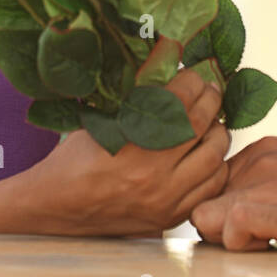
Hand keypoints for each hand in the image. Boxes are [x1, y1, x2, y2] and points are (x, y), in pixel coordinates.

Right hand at [26, 68, 230, 236]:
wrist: (60, 207)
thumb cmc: (75, 157)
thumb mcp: (99, 117)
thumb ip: (134, 94)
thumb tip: (163, 60)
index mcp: (131, 138)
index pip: (180, 98)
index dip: (192, 80)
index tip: (192, 74)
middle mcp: (153, 169)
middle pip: (201, 124)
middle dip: (211, 100)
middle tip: (210, 90)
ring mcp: (165, 196)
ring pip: (213, 157)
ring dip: (217, 133)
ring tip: (211, 121)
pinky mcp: (170, 215)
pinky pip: (211, 188)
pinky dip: (216, 167)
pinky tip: (207, 154)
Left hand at [190, 134, 276, 250]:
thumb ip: (256, 180)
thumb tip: (224, 205)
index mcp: (257, 152)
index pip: (206, 180)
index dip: (213, 205)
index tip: (233, 220)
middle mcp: (256, 162)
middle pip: (199, 198)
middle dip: (212, 223)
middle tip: (242, 235)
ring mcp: (267, 185)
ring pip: (205, 215)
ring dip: (223, 235)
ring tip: (255, 240)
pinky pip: (232, 225)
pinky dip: (238, 242)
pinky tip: (263, 244)